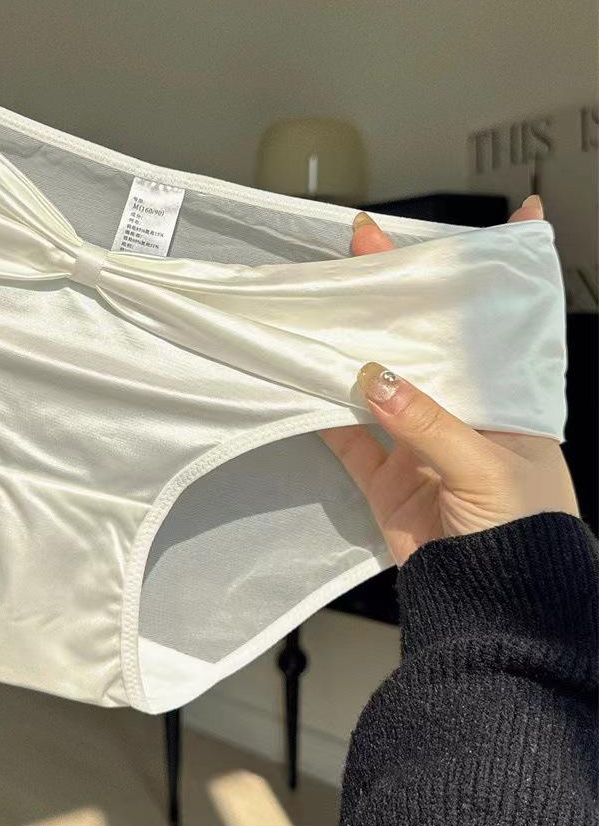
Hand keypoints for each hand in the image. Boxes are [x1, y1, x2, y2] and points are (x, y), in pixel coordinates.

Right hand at [321, 195, 578, 564]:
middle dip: (399, 300)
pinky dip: (323, 410)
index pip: (495, 328)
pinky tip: (302, 380)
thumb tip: (370, 378)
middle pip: (424, 345)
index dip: (501, 278)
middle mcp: (462, 413)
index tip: (511, 218)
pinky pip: (347, 434)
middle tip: (368, 247)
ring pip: (378, 384)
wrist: (491, 607)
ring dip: (349, 350)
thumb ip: (428, 421)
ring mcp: (419, 443)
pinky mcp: (384, 475)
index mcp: (508, 403)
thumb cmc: (523, 532)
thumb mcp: (488, 467)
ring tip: (321, 305)